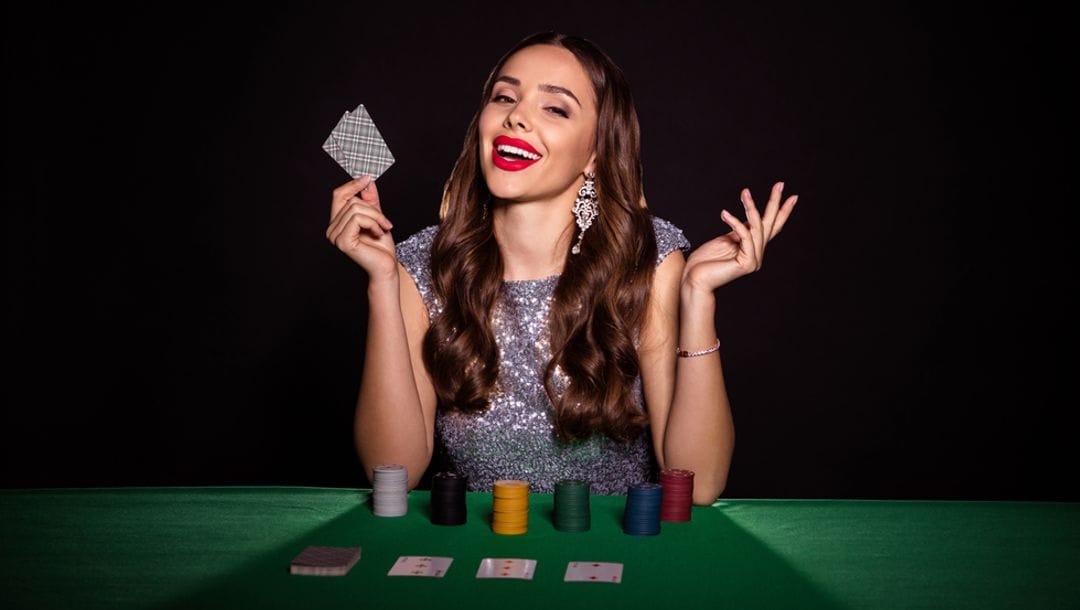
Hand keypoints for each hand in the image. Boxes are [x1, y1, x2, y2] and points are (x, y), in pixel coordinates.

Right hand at [326, 176, 397, 281]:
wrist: (386, 267)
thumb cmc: (381, 247)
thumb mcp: (377, 217)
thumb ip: (370, 200)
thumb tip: (367, 181)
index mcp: (337, 222)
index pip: (338, 195)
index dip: (352, 184)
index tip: (367, 178)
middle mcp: (332, 229)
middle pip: (351, 201)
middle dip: (373, 209)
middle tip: (385, 222)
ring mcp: (335, 236)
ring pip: (356, 209)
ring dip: (376, 217)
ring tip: (383, 228)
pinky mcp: (343, 241)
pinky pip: (357, 219)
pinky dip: (373, 223)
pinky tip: (378, 233)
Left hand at [682, 181, 797, 292]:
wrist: (693, 279)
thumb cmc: (704, 262)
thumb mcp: (725, 240)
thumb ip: (739, 231)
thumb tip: (749, 219)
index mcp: (752, 248)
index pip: (770, 227)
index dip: (781, 212)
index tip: (791, 196)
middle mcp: (757, 254)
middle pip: (770, 225)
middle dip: (775, 203)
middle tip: (780, 184)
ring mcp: (754, 260)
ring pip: (757, 227)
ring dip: (750, 207)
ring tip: (744, 192)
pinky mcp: (747, 263)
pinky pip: (745, 236)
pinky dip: (736, 222)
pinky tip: (725, 214)